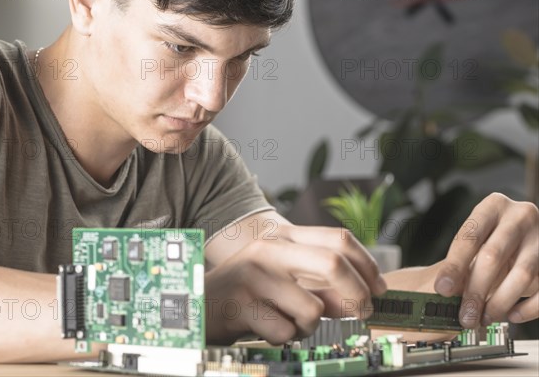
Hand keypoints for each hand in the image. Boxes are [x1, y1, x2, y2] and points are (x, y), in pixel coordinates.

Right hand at [204, 224, 386, 344]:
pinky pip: (287, 332)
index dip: (368, 264)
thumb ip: (319, 283)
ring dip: (310, 325)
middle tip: (361, 313)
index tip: (379, 288)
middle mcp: (269, 250)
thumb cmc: (248, 291)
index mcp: (283, 238)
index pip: (339, 239)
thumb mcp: (284, 277)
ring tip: (289, 321)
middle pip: (334, 264)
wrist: (197, 303)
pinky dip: (285, 338)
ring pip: (313, 309)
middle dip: (357, 295)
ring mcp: (254, 276)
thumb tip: (361, 298)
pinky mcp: (241, 305)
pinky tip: (267, 328)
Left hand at [434, 193, 538, 327]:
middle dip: (476, 291)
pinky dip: (528, 307)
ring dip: (500, 302)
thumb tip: (444, 291)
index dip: (454, 266)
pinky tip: (512, 315)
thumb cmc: (496, 236)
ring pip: (522, 275)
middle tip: (465, 315)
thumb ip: (463, 259)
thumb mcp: (479, 237)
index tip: (442, 289)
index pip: (469, 237)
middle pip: (493, 257)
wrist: (530, 233)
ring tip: (485, 318)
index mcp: (493, 206)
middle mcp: (520, 216)